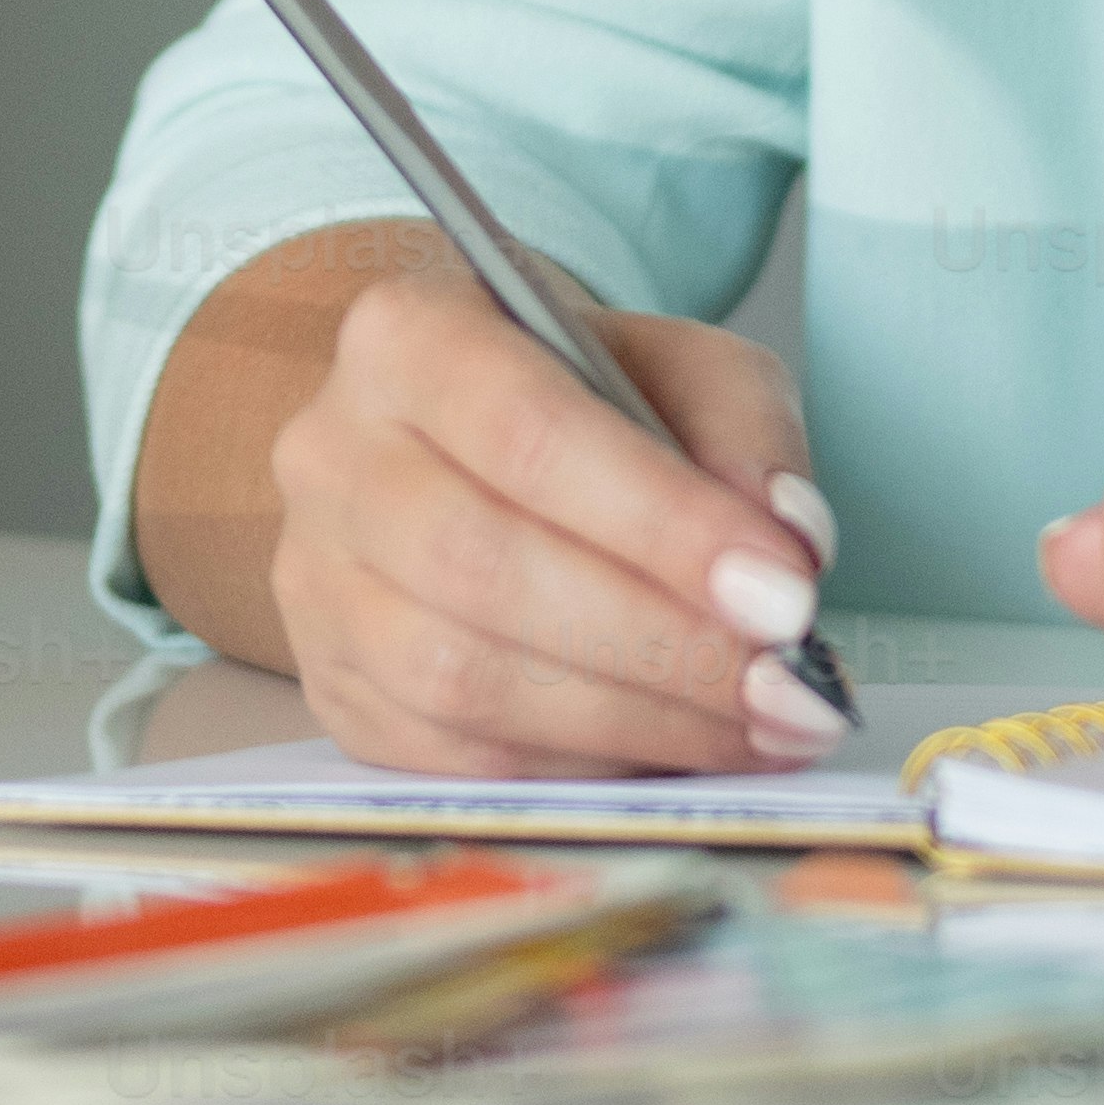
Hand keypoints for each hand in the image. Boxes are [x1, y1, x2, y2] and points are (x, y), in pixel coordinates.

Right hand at [252, 239, 845, 778]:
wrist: (465, 443)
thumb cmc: (580, 399)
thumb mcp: (678, 366)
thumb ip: (744, 430)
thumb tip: (789, 543)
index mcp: (406, 339)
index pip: (528, 433)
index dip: (660, 525)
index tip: (785, 597)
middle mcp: (332, 453)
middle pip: (483, 566)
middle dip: (657, 644)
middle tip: (789, 689)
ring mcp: (314, 579)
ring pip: (458, 677)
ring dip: (631, 721)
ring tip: (756, 729)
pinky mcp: (331, 685)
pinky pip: (451, 755)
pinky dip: (578, 765)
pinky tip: (669, 750)